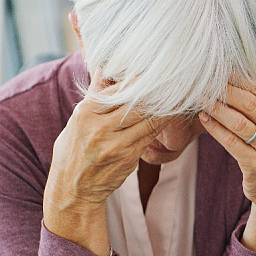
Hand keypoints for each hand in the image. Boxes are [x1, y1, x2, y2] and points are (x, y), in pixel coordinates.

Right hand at [43, 73, 169, 255]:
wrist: (73, 189)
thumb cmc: (74, 149)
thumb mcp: (77, 119)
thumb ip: (95, 94)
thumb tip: (106, 66)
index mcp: (86, 113)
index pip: (118, 89)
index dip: (140, 78)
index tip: (157, 67)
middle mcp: (100, 128)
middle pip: (137, 102)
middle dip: (158, 90)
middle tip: (176, 76)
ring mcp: (117, 145)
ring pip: (150, 119)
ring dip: (167, 105)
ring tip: (181, 91)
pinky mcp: (130, 157)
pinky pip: (151, 134)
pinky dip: (162, 122)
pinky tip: (172, 112)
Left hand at [199, 83, 255, 252]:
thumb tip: (233, 78)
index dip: (236, 79)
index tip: (217, 71)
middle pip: (248, 104)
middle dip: (223, 91)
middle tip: (203, 81)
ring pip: (238, 122)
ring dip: (216, 108)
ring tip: (200, 98)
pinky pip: (230, 142)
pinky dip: (215, 128)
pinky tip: (204, 119)